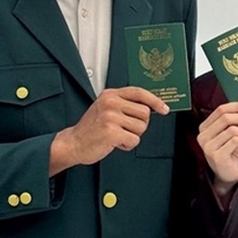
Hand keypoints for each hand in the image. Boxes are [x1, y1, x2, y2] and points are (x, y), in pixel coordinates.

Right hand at [50, 87, 168, 175]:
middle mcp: (110, 103)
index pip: (140, 93)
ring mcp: (110, 117)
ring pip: (141, 127)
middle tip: (125, 129)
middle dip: (140, 125)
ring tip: (117, 135)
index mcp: (110, 95)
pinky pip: (134, 140)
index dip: (155, 101)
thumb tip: (151, 106)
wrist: (73, 143)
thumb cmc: (91, 128)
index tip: (164, 109)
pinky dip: (127, 145)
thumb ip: (124, 104)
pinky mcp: (111, 132)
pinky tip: (115, 143)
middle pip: (145, 113)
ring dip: (132, 135)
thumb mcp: (106, 108)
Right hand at [198, 102, 237, 197]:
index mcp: (205, 127)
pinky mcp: (217, 156)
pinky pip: (236, 141)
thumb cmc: (230, 152)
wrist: (227, 175)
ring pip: (233, 130)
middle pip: (226, 117)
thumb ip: (235, 121)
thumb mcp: (231, 133)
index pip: (221, 109)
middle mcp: (203, 136)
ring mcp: (208, 147)